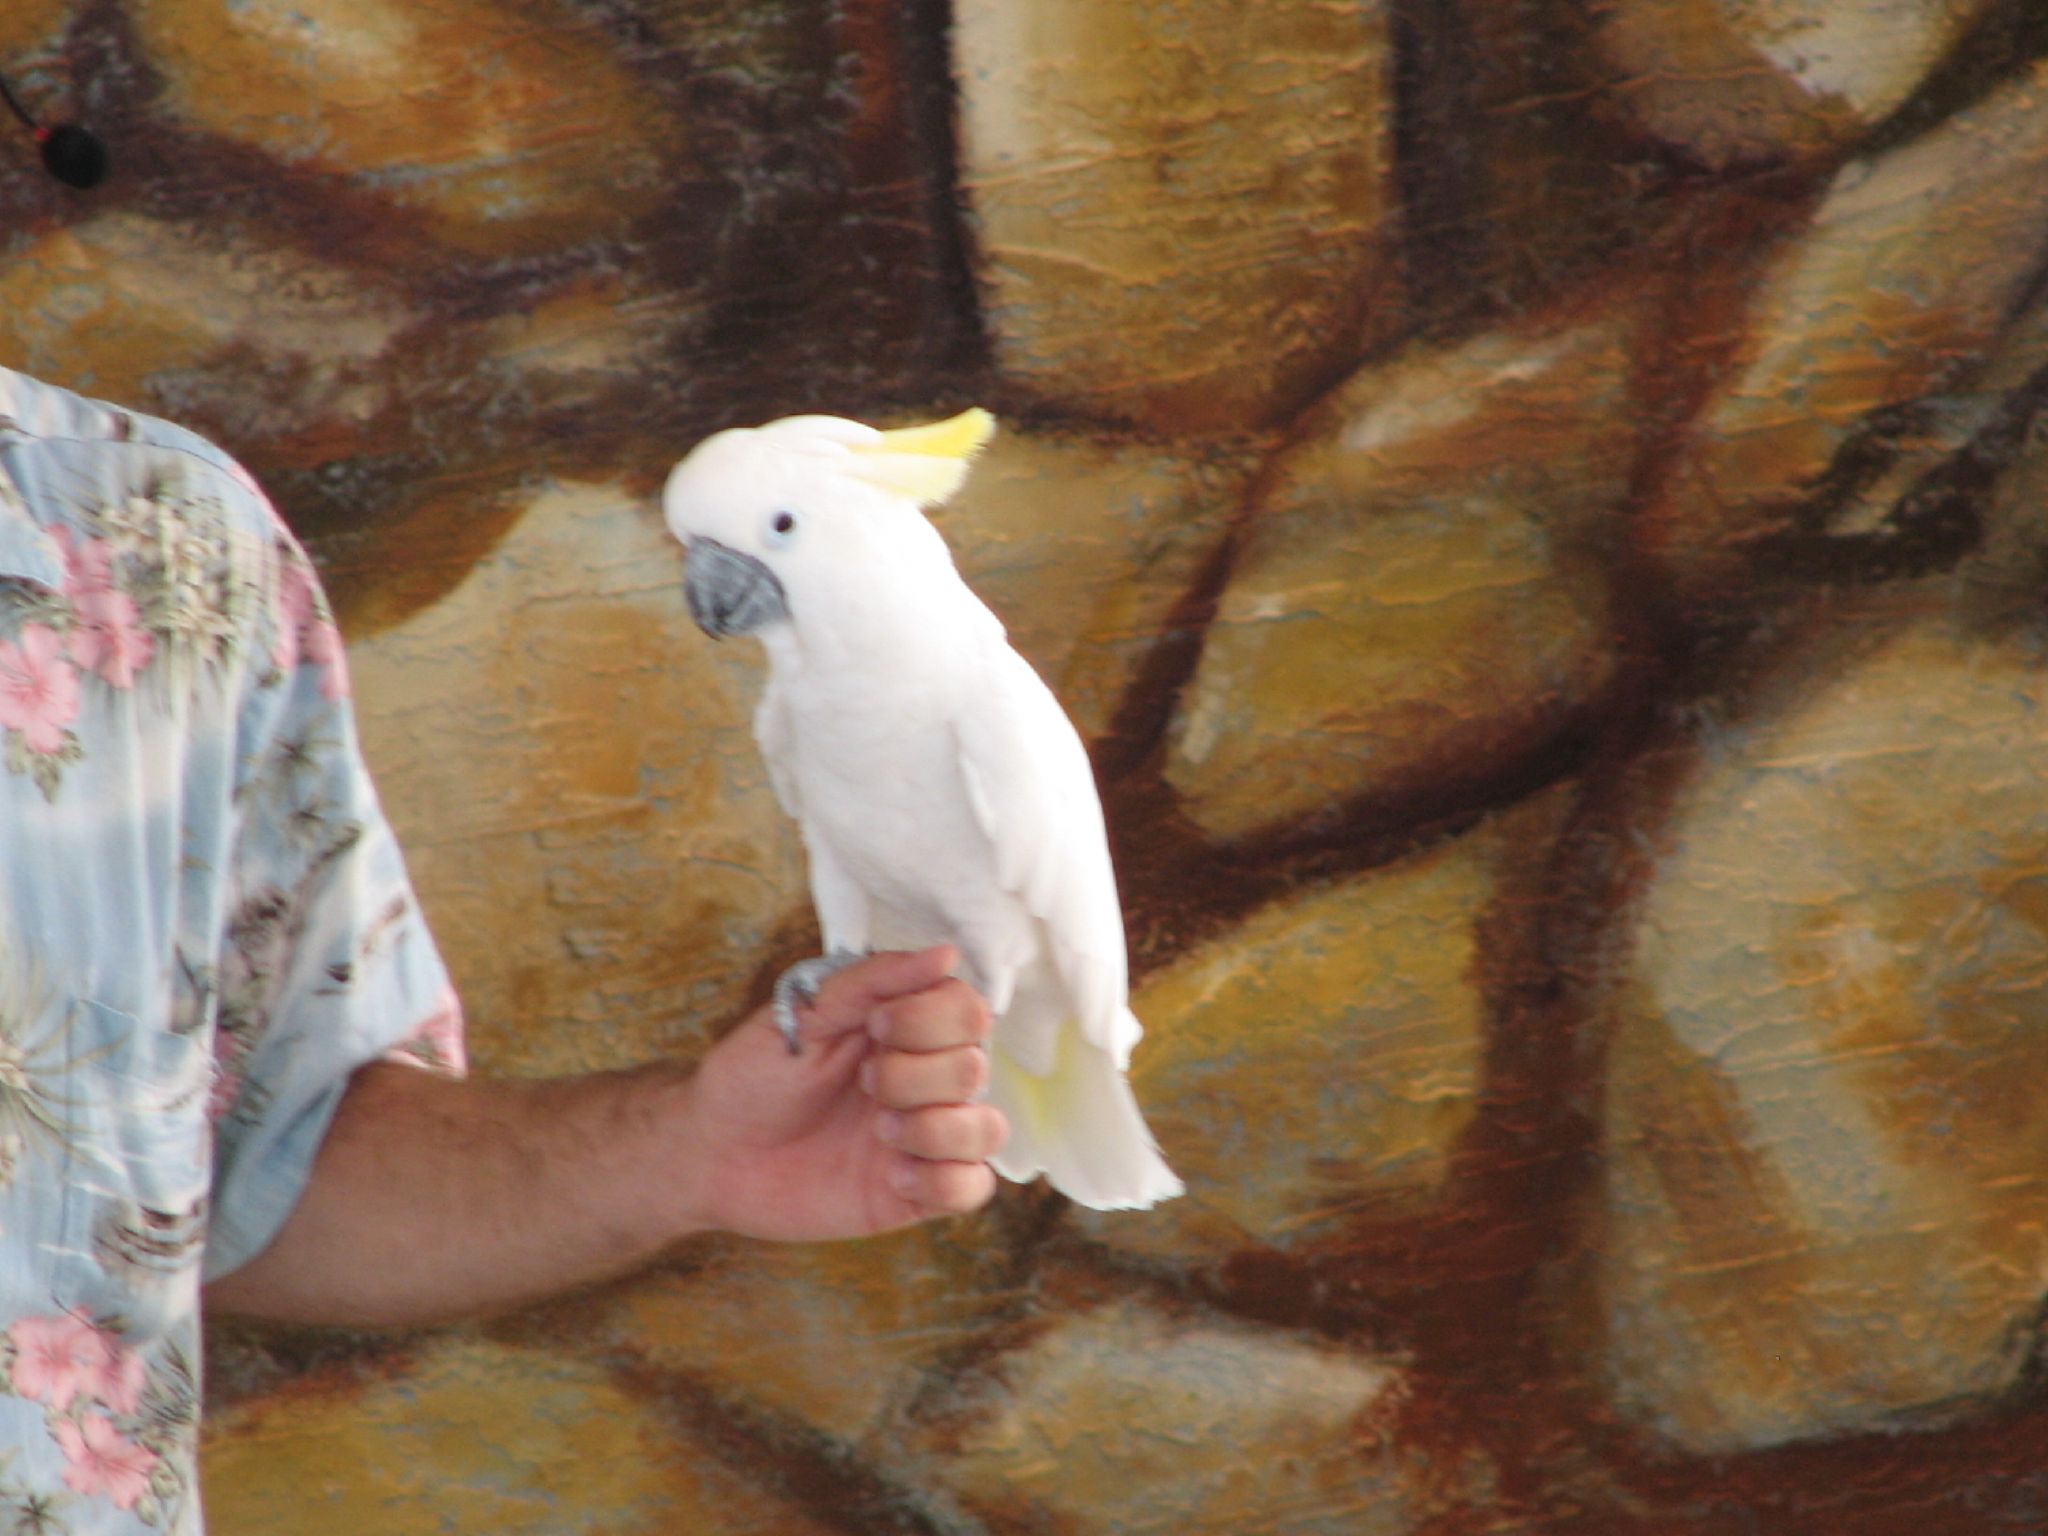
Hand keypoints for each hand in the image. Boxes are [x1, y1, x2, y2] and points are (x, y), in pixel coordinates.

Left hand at [677, 946, 1008, 1240]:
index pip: (968, 1010)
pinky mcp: (915, 1192)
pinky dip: (942, 1180)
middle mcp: (925, 1080)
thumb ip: (872, 980)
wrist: (711, 1152)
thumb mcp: (804, 1014)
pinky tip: (890, 1176)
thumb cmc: (752, 1075)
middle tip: (861, 1083)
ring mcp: (924, 1137)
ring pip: (987, 1129)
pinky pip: (972, 1188)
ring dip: (935, 1128)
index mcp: (905, 1030)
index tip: (875, 1026)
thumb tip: (946, 954)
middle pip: (975, 1066)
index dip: (932, 1019)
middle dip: (914, 1076)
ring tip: (879, 1133)